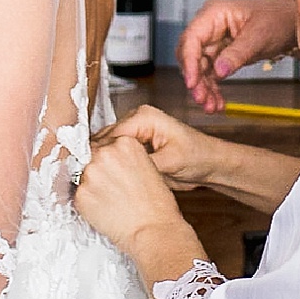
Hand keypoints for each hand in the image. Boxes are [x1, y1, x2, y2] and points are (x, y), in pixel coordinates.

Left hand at [74, 136, 190, 267]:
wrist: (153, 230)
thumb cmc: (156, 206)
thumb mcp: (148, 168)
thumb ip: (125, 159)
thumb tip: (109, 162)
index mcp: (126, 143)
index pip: (106, 143)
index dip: (109, 160)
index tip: (112, 170)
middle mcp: (105, 153)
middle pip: (92, 156)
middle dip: (99, 171)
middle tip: (112, 188)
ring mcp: (91, 173)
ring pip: (83, 175)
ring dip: (92, 186)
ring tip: (110, 201)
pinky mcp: (81, 194)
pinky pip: (79, 195)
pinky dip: (88, 202)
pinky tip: (104, 209)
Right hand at [97, 104, 222, 190]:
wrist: (211, 164)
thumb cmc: (198, 157)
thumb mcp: (170, 162)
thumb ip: (143, 164)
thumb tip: (119, 170)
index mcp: (144, 117)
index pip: (112, 135)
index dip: (100, 155)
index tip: (89, 171)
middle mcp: (137, 120)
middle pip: (106, 139)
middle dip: (98, 158)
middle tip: (89, 179)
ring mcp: (136, 133)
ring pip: (108, 148)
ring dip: (103, 162)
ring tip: (94, 181)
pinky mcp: (136, 146)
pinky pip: (116, 154)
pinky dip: (111, 165)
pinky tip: (106, 180)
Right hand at [178, 0, 299, 111]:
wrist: (290, 23)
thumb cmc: (276, 19)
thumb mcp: (258, 37)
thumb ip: (237, 54)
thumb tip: (218, 72)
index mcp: (213, 14)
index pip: (191, 39)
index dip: (188, 62)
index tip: (192, 83)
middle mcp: (208, 27)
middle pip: (191, 55)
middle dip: (195, 79)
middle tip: (202, 100)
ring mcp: (213, 41)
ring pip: (199, 68)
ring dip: (204, 88)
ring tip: (211, 107)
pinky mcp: (219, 55)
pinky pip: (211, 74)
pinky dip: (213, 89)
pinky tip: (217, 103)